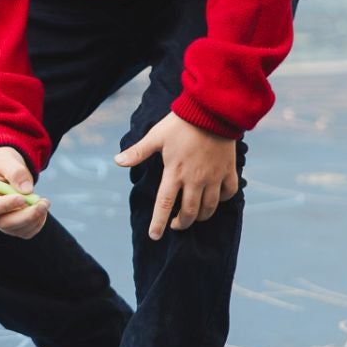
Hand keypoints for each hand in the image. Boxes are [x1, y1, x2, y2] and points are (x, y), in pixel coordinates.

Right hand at [0, 146, 48, 238]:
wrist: (5, 168)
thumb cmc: (3, 162)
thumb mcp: (7, 160)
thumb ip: (15, 172)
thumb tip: (27, 190)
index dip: (4, 205)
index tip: (22, 198)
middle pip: (4, 223)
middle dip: (26, 216)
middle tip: (43, 203)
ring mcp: (0, 220)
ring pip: (16, 229)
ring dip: (34, 219)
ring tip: (44, 202)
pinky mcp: (13, 225)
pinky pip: (26, 231)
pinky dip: (37, 223)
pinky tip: (42, 209)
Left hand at [114, 112, 238, 241]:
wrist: (212, 110)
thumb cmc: (181, 123)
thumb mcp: (156, 136)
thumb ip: (138, 152)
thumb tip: (117, 161)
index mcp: (175, 173)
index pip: (164, 205)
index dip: (159, 223)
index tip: (154, 236)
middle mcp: (195, 179)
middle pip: (190, 212)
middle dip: (182, 223)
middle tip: (176, 225)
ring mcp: (214, 176)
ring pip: (210, 207)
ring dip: (201, 216)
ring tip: (195, 216)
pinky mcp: (228, 170)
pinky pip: (229, 192)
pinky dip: (223, 199)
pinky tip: (216, 198)